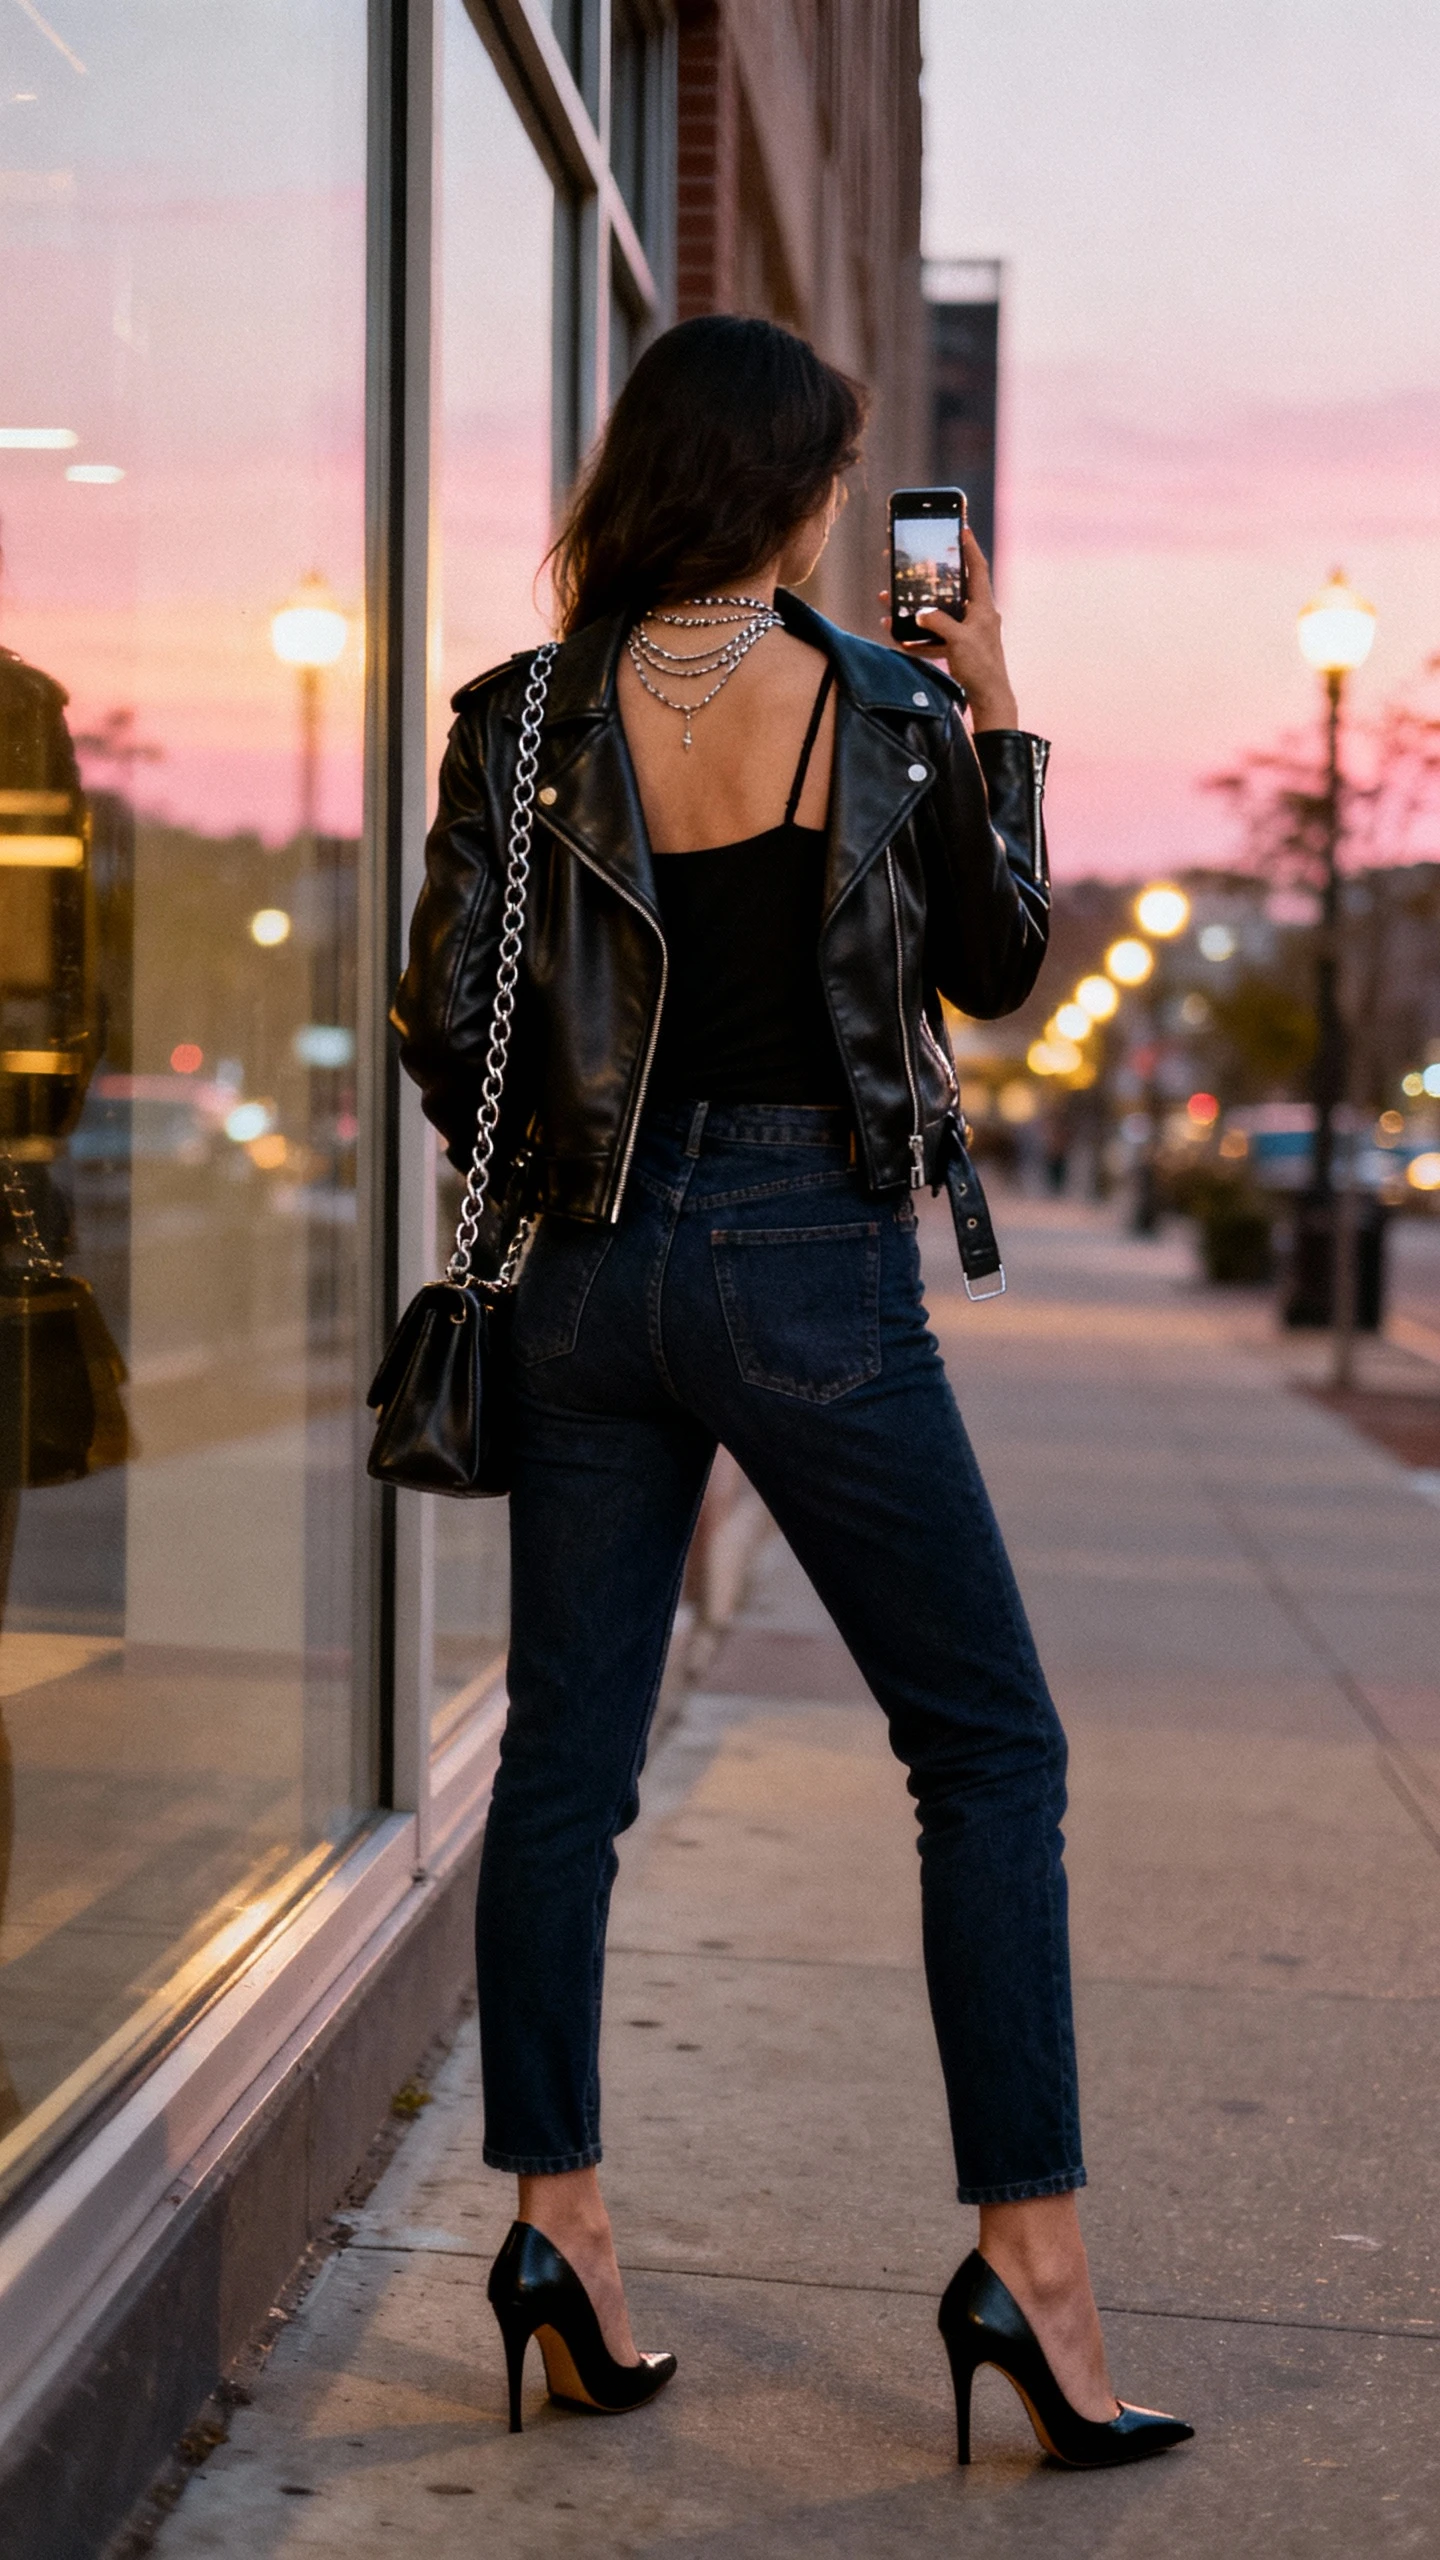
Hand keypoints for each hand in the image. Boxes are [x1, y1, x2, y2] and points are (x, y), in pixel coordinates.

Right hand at [881, 527, 1018, 730]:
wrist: (989, 699)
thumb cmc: (981, 667)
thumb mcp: (958, 640)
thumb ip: (938, 622)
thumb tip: (921, 613)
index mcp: (983, 607)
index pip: (977, 569)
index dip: (969, 548)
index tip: (962, 528)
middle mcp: (977, 616)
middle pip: (950, 591)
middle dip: (928, 581)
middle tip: (911, 567)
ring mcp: (967, 633)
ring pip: (938, 615)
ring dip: (915, 611)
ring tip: (890, 603)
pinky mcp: (959, 650)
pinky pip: (935, 638)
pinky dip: (919, 638)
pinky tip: (899, 638)